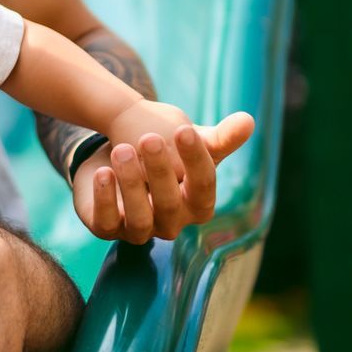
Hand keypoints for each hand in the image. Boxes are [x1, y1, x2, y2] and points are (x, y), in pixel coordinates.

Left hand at [71, 108, 255, 243]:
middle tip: (149, 138)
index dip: (196, 159)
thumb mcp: (191, 144)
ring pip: (139, 217)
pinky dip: (104, 198)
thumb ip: (220, 137)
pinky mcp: (106, 229)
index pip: (204, 186)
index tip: (183, 130)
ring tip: (121, 148)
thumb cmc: (166, 156)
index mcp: (198, 205)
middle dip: (160, 170)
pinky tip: (102, 171)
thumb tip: (248, 121)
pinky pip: (105, 222)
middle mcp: (171, 223)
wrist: (117, 161)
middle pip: (170, 203)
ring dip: (131, 183)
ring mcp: (139, 230)